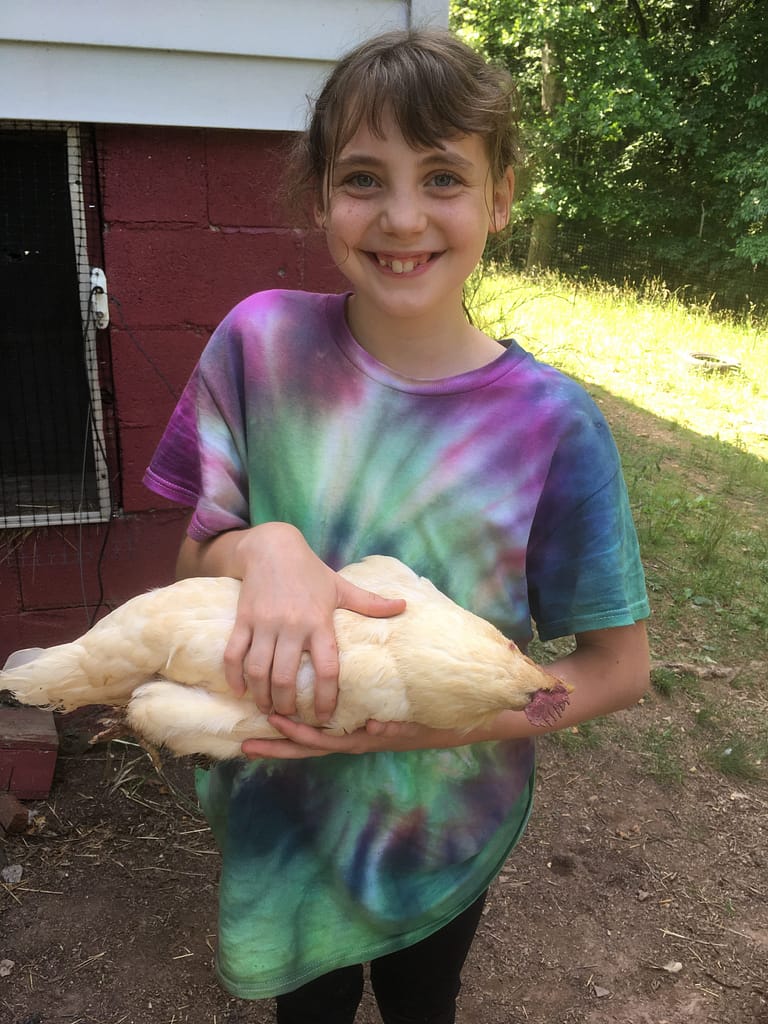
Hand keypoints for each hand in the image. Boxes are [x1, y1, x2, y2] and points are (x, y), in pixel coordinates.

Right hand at [222, 524, 404, 720]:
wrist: (272, 547)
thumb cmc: (311, 571)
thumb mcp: (341, 586)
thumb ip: (370, 603)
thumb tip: (403, 606)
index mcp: (319, 622)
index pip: (326, 669)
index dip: (327, 698)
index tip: (325, 716)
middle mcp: (291, 625)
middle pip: (286, 678)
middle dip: (288, 704)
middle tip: (291, 716)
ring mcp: (264, 623)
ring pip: (259, 670)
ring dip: (262, 696)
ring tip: (267, 709)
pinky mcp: (243, 619)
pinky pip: (234, 653)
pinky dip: (234, 676)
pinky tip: (240, 691)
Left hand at [240, 715, 460, 759]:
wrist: (452, 728)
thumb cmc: (433, 723)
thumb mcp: (417, 724)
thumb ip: (397, 724)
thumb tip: (374, 725)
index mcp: (362, 739)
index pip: (323, 739)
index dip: (297, 733)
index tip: (274, 722)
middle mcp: (352, 742)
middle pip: (308, 748)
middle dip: (277, 746)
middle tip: (245, 745)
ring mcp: (353, 740)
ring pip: (311, 745)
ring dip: (282, 743)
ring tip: (252, 741)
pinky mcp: (357, 735)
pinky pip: (324, 738)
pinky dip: (302, 736)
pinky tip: (284, 731)